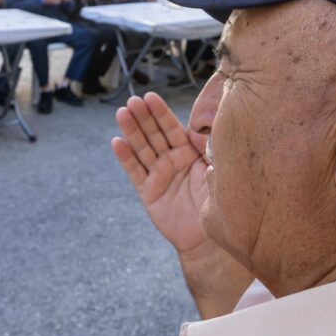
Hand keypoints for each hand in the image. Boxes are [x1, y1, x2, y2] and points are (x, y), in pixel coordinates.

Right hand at [113, 93, 252, 317]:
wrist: (209, 238)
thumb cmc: (219, 201)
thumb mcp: (217, 169)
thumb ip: (209, 147)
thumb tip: (203, 123)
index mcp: (189, 152)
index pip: (172, 127)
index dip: (160, 113)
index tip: (150, 97)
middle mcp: (172, 160)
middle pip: (154, 134)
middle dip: (143, 117)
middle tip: (132, 101)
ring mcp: (159, 175)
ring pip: (142, 148)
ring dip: (131, 131)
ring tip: (121, 114)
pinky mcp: (149, 192)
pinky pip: (135, 172)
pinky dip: (126, 157)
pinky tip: (117, 142)